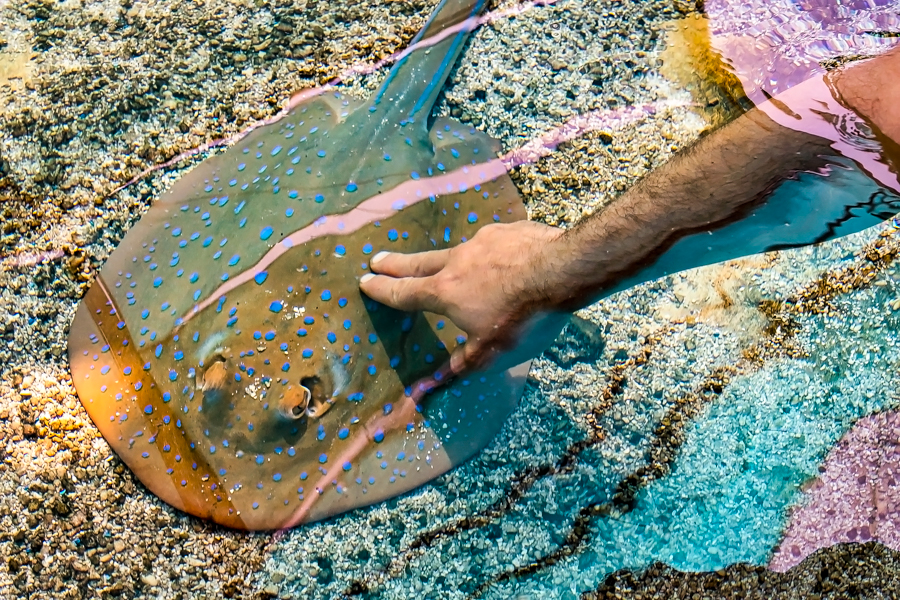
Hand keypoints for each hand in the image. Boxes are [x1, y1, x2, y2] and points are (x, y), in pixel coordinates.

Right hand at [359, 220, 567, 373]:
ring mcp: (483, 241)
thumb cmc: (524, 317)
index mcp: (445, 291)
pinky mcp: (508, 230)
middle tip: (378, 259)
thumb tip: (432, 384)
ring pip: (458, 251)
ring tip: (449, 263)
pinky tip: (501, 258)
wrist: (563, 270)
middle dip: (396, 264)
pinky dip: (488, 253)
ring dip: (448, 259)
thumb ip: (461, 364)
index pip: (405, 292)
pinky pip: (491, 243)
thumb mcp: (491, 351)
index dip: (383, 290)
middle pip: (419, 262)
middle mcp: (457, 261)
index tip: (365, 282)